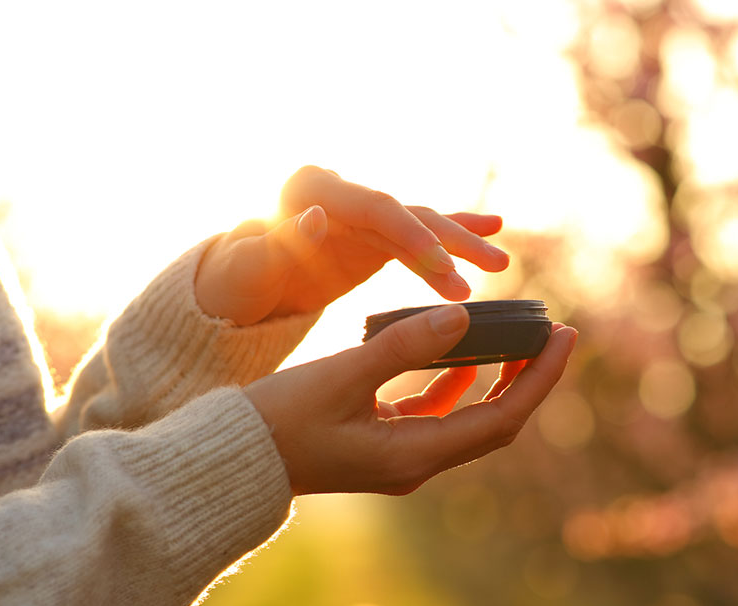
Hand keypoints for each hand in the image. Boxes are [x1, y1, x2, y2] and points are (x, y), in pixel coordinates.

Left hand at [195, 166, 509, 324]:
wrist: (241, 283)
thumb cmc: (238, 279)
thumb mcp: (248, 268)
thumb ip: (280, 242)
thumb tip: (318, 215)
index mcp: (309, 190)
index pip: (373, 209)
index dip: (411, 236)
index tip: (444, 265)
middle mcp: (340, 192)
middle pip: (404, 213)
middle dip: (448, 241)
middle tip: (489, 268)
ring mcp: (359, 212)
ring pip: (418, 223)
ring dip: (459, 245)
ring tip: (498, 264)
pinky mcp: (372, 234)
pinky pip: (417, 233)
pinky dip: (451, 234)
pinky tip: (491, 230)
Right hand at [243, 305, 577, 495]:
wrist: (235, 457)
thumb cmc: (278, 420)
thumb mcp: (340, 376)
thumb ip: (402, 346)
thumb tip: (464, 317)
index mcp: (411, 456)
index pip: (499, 419)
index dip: (539, 378)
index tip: (566, 336)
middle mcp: (415, 463)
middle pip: (493, 421)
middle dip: (528, 378)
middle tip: (553, 332)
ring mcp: (400, 456)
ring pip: (466, 415)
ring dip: (494, 377)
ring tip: (516, 336)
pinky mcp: (383, 443)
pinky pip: (434, 412)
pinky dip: (453, 381)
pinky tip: (458, 351)